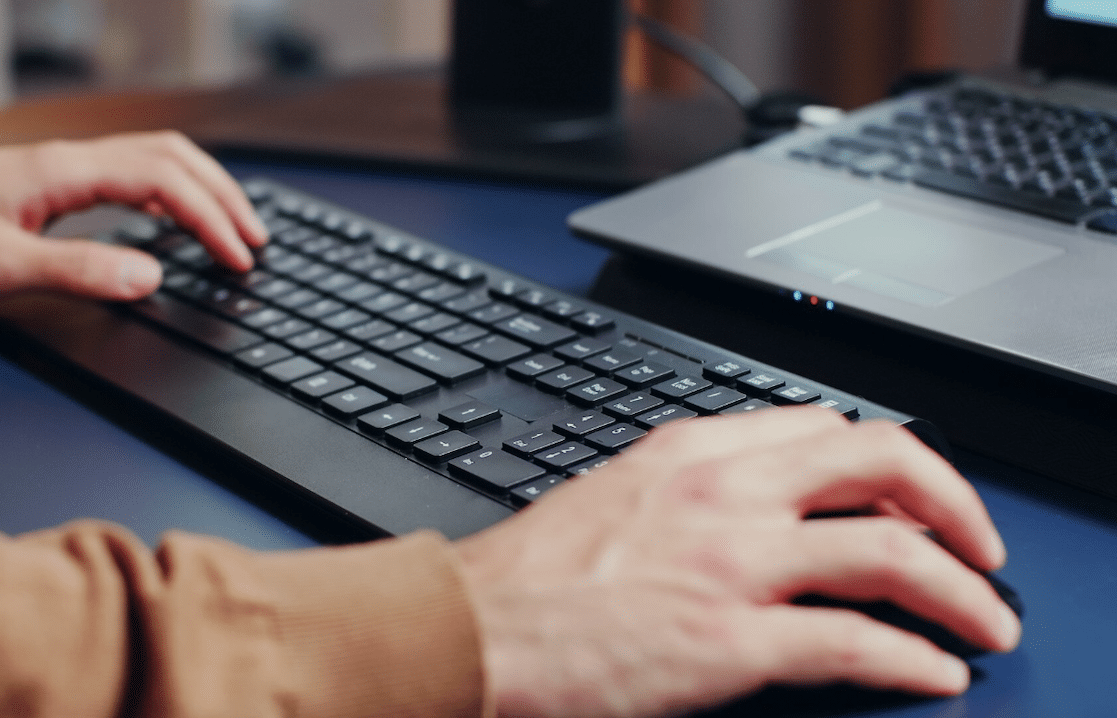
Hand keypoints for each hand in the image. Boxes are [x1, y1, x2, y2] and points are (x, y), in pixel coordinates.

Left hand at [0, 131, 265, 299]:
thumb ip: (80, 271)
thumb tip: (150, 275)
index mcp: (66, 172)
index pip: (164, 180)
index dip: (210, 218)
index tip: (238, 257)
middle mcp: (71, 160)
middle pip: (173, 157)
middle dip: (224, 195)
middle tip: (257, 238)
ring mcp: (65, 166)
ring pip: (157, 158)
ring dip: (203, 188)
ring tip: (234, 226)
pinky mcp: (55, 180)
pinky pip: (133, 171)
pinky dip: (172, 191)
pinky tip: (177, 218)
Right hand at [457, 407, 1018, 717]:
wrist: (469, 627)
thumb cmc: (531, 573)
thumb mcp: (618, 494)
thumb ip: (692, 486)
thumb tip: (757, 505)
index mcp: (692, 452)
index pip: (826, 429)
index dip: (891, 462)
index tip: (913, 498)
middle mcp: (722, 493)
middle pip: (881, 464)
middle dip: (954, 504)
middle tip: (979, 548)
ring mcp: (729, 563)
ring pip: (891, 553)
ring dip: (961, 592)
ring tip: (984, 623)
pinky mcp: (727, 640)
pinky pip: (855, 642)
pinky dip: (914, 660)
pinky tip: (932, 674)